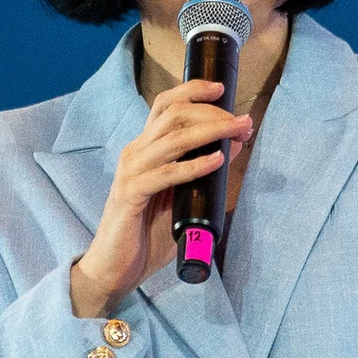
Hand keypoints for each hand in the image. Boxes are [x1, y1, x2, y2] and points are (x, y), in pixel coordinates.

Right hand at [70, 80, 252, 315]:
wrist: (115, 269)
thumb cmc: (148, 234)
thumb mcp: (182, 199)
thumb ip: (202, 175)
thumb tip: (232, 148)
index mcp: (145, 149)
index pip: (166, 106)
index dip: (194, 91)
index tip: (223, 89)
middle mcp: (135, 153)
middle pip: (173, 114)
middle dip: (212, 112)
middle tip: (242, 121)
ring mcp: (131, 172)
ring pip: (172, 138)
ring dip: (210, 131)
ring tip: (238, 131)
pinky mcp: (130, 195)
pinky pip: (165, 174)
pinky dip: (193, 166)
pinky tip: (216, 161)